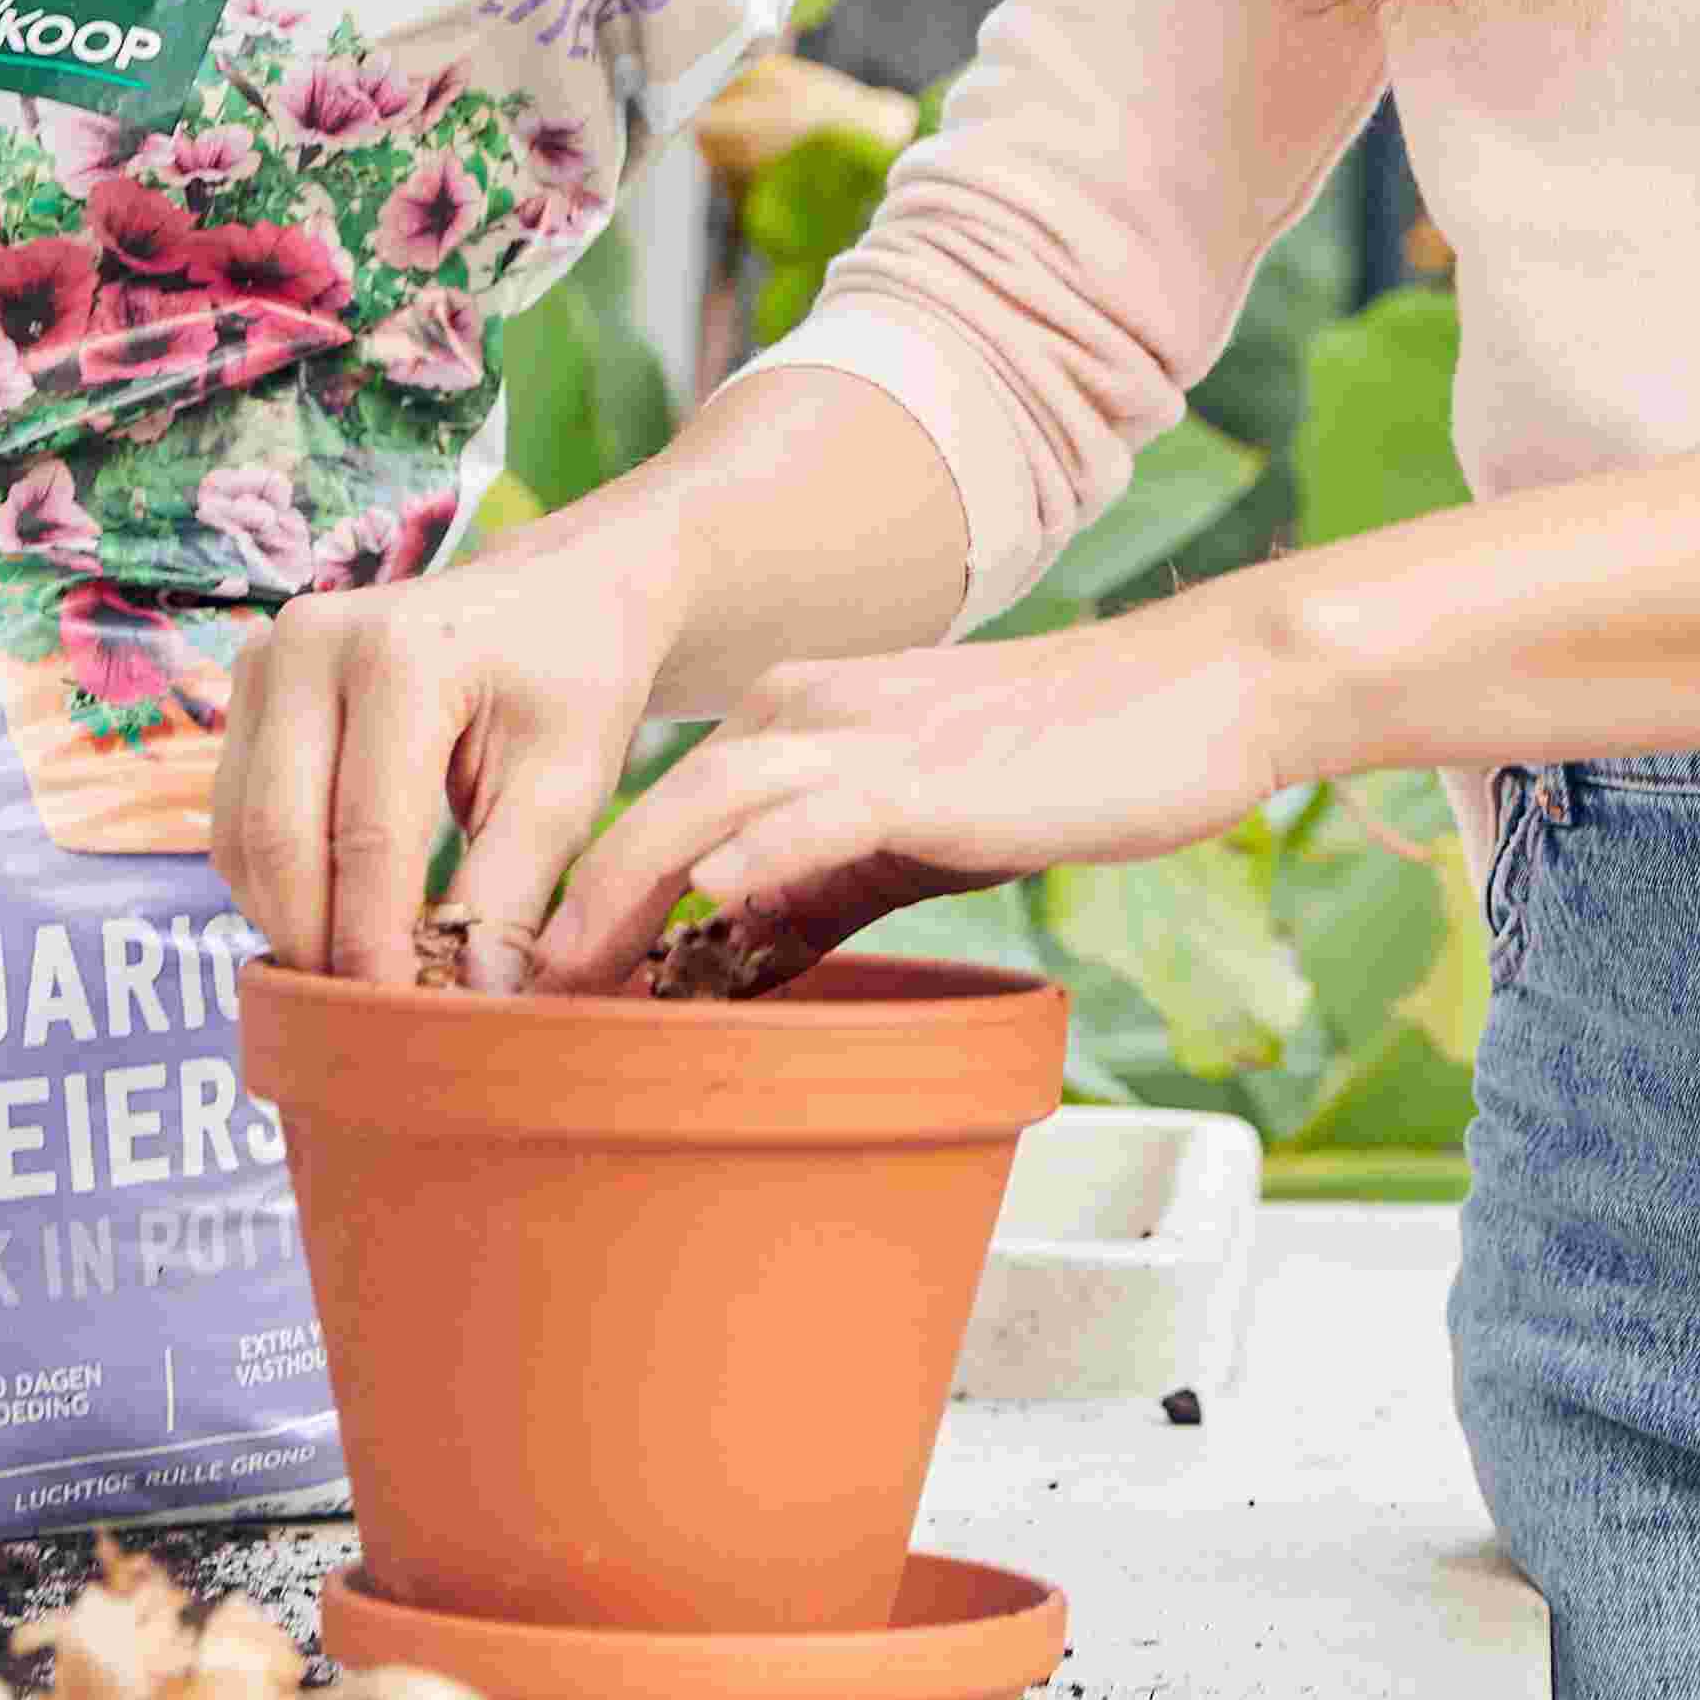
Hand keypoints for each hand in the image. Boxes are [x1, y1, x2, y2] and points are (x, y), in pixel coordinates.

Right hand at [210, 511, 688, 984]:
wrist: (557, 593)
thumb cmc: (573, 684)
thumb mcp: (565, 789)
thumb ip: (509, 899)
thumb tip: (468, 1008)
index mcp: (403, 654)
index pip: (369, 836)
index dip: (376, 944)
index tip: (397, 1028)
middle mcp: (313, 641)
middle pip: (281, 838)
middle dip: (318, 945)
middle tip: (364, 1023)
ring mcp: (267, 653)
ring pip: (242, 835)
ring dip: (289, 920)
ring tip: (357, 972)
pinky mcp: (249, 679)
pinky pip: (235, 815)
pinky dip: (276, 882)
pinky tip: (334, 914)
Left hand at [525, 603, 1303, 994]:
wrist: (1192, 696)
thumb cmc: (1068, 768)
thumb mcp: (921, 835)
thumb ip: (825, 889)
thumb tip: (731, 963)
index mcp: (796, 714)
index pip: (657, 805)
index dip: (586, 895)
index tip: (534, 986)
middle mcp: (807, 708)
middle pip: (650, 805)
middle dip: (571, 905)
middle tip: (507, 1003)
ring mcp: (866, 733)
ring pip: (703, 804)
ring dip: (620, 893)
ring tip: (562, 980)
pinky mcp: (929, 770)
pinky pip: (817, 810)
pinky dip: (754, 859)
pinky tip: (705, 909)